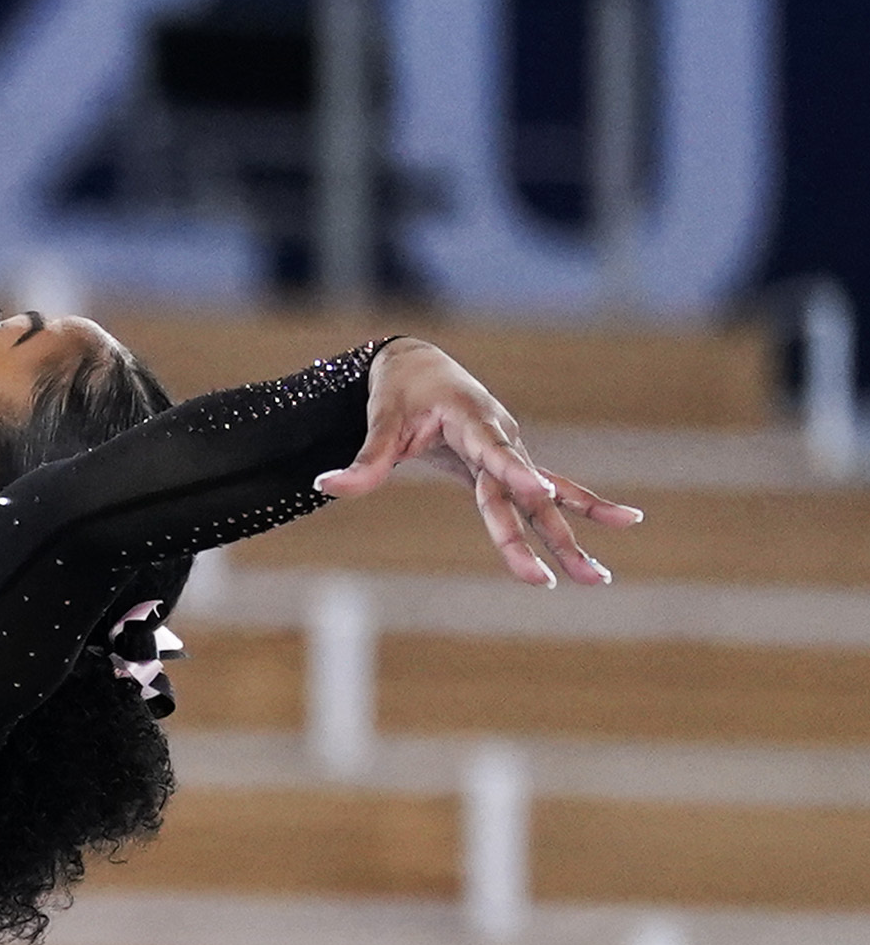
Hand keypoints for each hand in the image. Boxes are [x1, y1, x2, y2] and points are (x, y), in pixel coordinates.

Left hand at [316, 338, 644, 586]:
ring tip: (600, 578)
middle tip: (574, 574)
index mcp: (472, 421)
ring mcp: (509, 454)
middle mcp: (501, 440)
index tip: (539, 491)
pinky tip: (619, 525)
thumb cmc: (400, 392)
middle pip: (527, 494)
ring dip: (574, 537)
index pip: (495, 452)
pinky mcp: (507, 466)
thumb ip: (364, 460)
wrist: (421, 366)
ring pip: (545, 500)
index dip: (516, 472)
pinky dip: (576, 511)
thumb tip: (325, 486)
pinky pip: (544, 494)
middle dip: (551, 535)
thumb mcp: (380, 420)